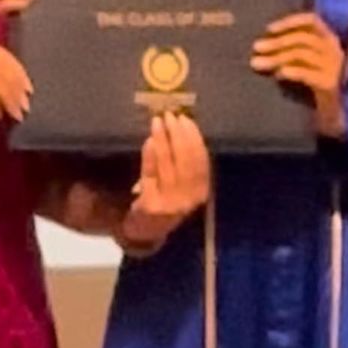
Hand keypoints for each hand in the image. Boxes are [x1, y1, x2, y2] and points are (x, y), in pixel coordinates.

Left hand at [119, 113, 209, 252]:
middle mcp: (189, 198)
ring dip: (163, 140)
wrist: (146, 232)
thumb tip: (178, 127)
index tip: (186, 118)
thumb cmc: (166, 201)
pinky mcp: (151, 205)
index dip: (194, 137)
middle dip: (178, 135)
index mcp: (201, 191)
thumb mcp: (181, 184)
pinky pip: (151, 175)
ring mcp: (170, 203)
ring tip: (157, 122)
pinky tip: (149, 141)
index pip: (201, 159)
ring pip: (169, 165)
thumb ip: (183, 161)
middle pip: (186, 161)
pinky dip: (151, 156)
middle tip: (170, 115)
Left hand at [250, 11, 345, 137]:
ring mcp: (334, 67)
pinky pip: (307, 74)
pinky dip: (291, 71)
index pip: (311, 20)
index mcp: (328, 39)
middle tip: (256, 48)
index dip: (290, 21)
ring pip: (302, 54)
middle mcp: (334, 49)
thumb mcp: (304, 61)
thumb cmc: (314, 83)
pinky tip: (278, 75)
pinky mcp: (330, 84)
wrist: (333, 114)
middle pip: (303, 38)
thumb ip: (290, 48)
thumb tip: (261, 43)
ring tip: (259, 64)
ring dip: (277, 57)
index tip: (269, 29)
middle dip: (277, 42)